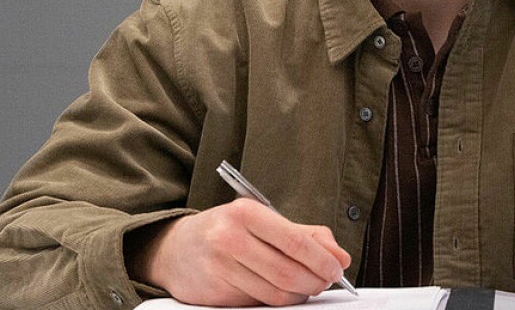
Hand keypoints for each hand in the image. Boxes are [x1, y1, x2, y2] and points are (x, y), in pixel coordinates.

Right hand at [130, 198, 351, 305]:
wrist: (175, 249)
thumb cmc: (226, 230)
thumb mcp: (262, 219)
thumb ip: (304, 234)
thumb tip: (339, 256)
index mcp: (245, 213)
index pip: (296, 242)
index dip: (323, 260)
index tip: (336, 268)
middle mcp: (230, 239)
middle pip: (288, 273)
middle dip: (315, 282)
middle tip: (324, 281)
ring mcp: (220, 268)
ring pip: (276, 294)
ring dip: (299, 295)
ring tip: (304, 286)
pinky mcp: (216, 294)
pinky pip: (259, 304)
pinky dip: (277, 302)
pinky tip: (279, 291)